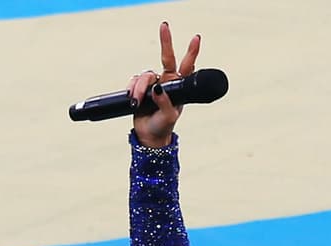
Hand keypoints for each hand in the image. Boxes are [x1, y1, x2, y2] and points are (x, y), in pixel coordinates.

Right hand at [131, 21, 200, 147]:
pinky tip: (134, 100)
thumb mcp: (169, 116)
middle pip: (166, 57)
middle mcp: (167, 81)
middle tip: (165, 26)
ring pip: (145, 76)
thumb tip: (158, 88)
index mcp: (179, 87)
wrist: (150, 135)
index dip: (192, 52)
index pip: (187, 67)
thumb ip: (165, 102)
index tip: (196, 38)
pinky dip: (133, 90)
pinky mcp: (140, 88)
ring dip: (141, 88)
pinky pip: (134, 82)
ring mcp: (153, 83)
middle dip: (166, 41)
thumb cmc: (164, 126)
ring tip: (139, 102)